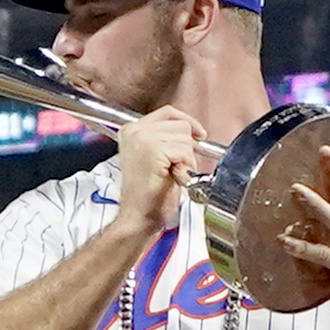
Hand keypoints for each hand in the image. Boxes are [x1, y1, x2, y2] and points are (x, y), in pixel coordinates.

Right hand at [114, 105, 208, 223]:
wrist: (137, 217)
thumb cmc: (147, 196)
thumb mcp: (153, 158)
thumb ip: (165, 139)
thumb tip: (190, 130)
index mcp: (131, 130)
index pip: (168, 113)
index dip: (187, 122)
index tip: (199, 134)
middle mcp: (134, 130)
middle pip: (180, 125)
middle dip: (186, 147)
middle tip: (174, 167)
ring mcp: (142, 138)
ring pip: (185, 137)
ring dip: (185, 159)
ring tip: (171, 174)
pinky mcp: (152, 150)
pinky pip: (184, 151)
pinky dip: (184, 166)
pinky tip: (172, 177)